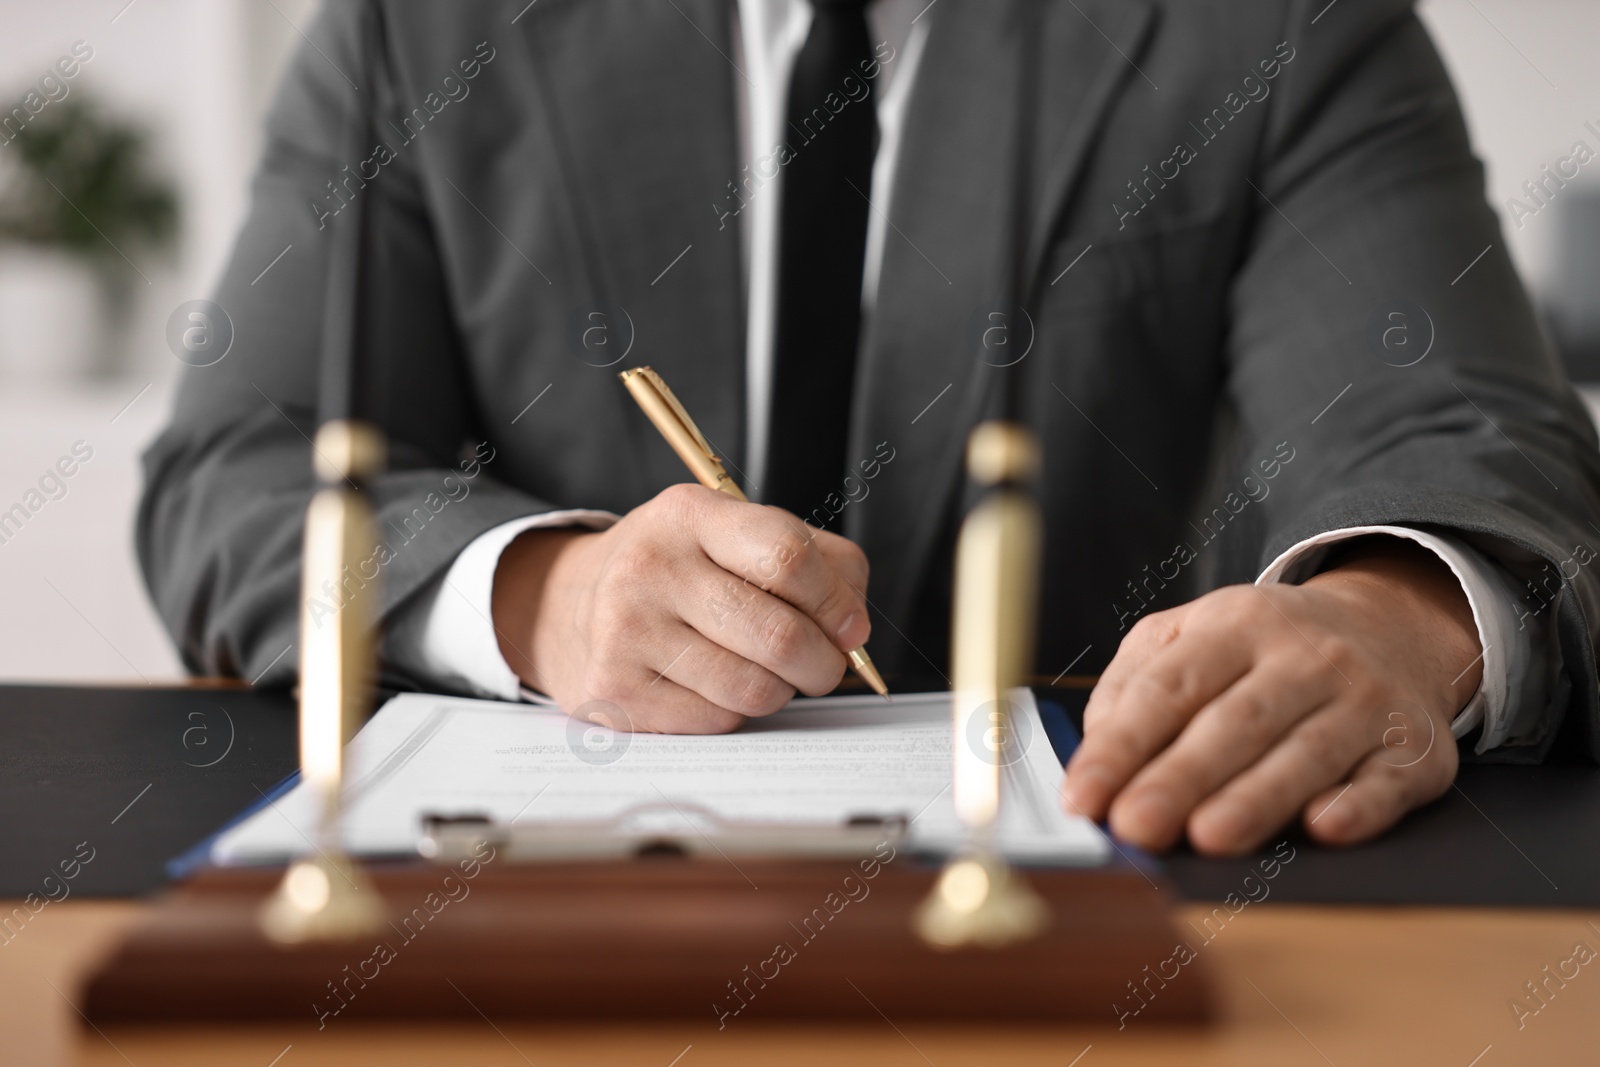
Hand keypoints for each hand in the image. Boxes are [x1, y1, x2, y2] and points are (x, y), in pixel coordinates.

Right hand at [491, 484, 871, 732]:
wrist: (570, 605)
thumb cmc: (677, 571)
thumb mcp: (735, 535)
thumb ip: (818, 563)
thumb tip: (854, 628)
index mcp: (690, 515)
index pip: (787, 557)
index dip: (836, 602)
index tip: (850, 627)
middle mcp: (650, 567)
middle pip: (779, 635)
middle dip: (823, 663)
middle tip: (823, 665)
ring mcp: (626, 632)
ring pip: (754, 688)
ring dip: (780, 690)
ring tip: (764, 670)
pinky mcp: (615, 691)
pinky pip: (717, 720)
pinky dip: (735, 711)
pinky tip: (714, 685)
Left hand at [1061, 539, 1480, 854]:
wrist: (1390, 628)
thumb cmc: (1265, 649)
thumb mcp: (1191, 636)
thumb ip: (1133, 684)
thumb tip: (1097, 750)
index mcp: (1236, 624)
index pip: (1168, 687)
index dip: (1121, 745)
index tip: (1082, 797)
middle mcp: (1304, 657)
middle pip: (1235, 722)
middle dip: (1180, 778)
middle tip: (1135, 826)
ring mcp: (1365, 701)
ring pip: (1305, 753)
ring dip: (1256, 798)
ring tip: (1208, 837)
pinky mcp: (1414, 748)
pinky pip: (1386, 780)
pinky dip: (1359, 805)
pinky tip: (1324, 827)